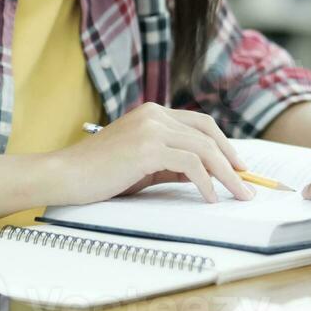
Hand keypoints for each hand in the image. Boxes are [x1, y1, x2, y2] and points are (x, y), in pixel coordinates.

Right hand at [47, 103, 254, 205]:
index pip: (200, 124)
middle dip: (232, 159)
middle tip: (247, 182)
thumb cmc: (99, 175)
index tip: (238, 166)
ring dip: (226, 173)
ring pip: (204, 148)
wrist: (64, 176)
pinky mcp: (147, 148)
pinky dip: (206, 182)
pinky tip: (210, 197)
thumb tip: (204, 175)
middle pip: (207, 133)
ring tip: (238, 193)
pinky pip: (190, 164)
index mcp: (153, 113)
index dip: (223, 144)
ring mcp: (151, 128)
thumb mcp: (142, 166)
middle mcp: (154, 114)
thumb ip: (171, 164)